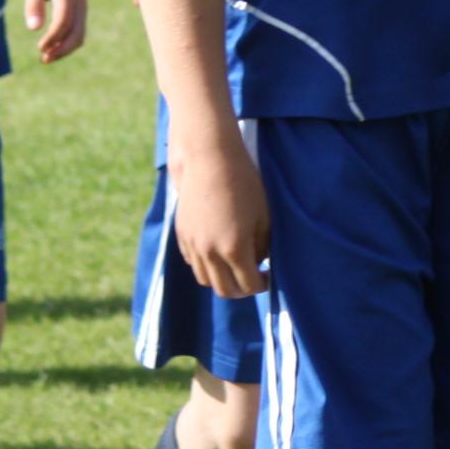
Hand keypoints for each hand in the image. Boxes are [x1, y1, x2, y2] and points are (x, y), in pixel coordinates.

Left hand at [25, 0, 85, 62]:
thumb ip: (33, 4)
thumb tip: (34, 28)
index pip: (63, 21)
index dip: (52, 37)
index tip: (39, 48)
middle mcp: (79, 2)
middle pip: (77, 33)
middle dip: (62, 49)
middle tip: (43, 59)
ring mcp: (83, 7)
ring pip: (79, 35)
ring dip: (65, 49)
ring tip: (46, 57)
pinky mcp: (81, 10)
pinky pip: (78, 31)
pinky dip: (67, 43)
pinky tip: (52, 47)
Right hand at [170, 121, 269, 300]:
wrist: (208, 158)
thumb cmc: (243, 183)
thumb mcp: (263, 216)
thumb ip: (262, 246)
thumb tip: (259, 261)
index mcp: (234, 249)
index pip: (248, 285)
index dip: (261, 285)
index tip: (268, 277)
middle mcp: (210, 252)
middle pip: (224, 290)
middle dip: (242, 289)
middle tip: (252, 277)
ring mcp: (193, 244)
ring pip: (205, 279)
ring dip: (221, 279)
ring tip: (234, 265)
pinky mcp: (182, 234)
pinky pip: (193, 262)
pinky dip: (206, 264)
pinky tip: (217, 250)